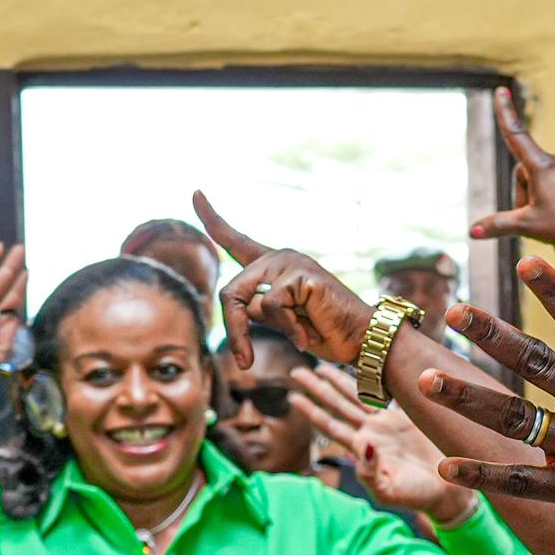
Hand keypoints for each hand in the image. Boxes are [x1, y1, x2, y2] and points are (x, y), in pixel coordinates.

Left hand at [194, 191, 377, 366]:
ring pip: (244, 299)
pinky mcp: (301, 274)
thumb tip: (239, 309)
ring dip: (257, 332)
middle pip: (230, 292)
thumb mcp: (282, 321)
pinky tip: (308, 334)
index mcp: (271, 266)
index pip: (235, 240)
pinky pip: (273, 307)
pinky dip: (289, 329)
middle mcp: (278, 258)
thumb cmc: (323, 331)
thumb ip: (258, 309)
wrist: (359, 338)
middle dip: (233, 330)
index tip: (195, 193)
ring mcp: (290, 263)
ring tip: (297, 341)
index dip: (212, 218)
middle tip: (245, 361)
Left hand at [288, 365, 476, 524]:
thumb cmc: (416, 496)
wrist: (446, 491)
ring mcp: (388, 423)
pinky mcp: (408, 416)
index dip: (311, 410)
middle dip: (317, 388)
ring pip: (358, 395)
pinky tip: (364, 365)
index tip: (293, 396)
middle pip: (338, 405)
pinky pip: (386, 392)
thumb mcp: (390, 491)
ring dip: (339, 380)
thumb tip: (362, 446)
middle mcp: (371, 432)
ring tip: (320, 365)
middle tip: (296, 371)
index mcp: (362, 448)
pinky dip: (375, 378)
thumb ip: (370, 473)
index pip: (330, 425)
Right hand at [474, 87, 554, 254]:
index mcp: (542, 166)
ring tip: (551, 234)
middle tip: (529, 225)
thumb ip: (499, 225)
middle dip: (523, 198)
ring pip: (548, 184)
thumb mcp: (528, 227)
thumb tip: (473, 231)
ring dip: (543, 206)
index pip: (516, 134)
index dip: (505, 113)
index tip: (501, 90)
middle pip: (528, 174)